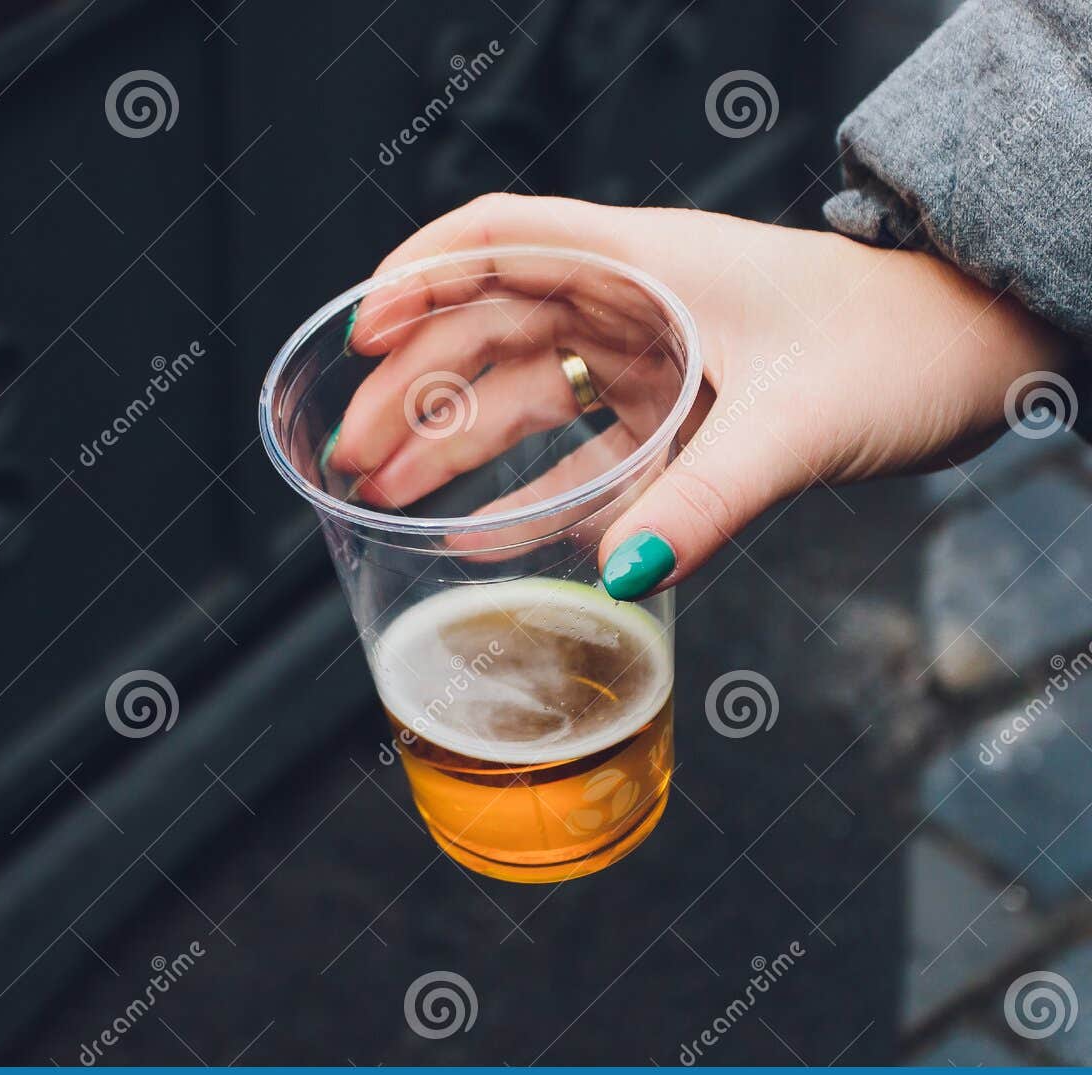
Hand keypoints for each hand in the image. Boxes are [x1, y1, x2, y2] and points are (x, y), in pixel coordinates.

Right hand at [329, 193, 1070, 597]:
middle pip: (488, 328)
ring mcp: (649, 355)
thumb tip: (619, 573)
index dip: (418, 277)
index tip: (360, 333)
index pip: (500, 238)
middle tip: (355, 454)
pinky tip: (483, 533)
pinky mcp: (675, 408)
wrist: (982, 353)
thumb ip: (707, 495)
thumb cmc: (904, 345)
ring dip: (452, 444)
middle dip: (414, 388)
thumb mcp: (800, 419)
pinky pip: (579, 447)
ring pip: (521, 390)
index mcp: (648, 262)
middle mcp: (634, 300)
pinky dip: (529, 490)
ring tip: (388, 497)